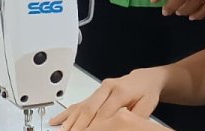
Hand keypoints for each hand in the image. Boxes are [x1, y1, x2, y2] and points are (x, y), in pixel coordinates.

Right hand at [49, 68, 165, 130]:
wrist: (144, 79)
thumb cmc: (147, 93)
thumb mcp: (147, 106)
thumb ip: (135, 117)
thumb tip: (123, 126)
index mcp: (121, 91)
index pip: (104, 113)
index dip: (94, 127)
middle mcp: (107, 88)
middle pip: (89, 109)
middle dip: (78, 126)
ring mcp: (99, 89)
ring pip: (81, 106)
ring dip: (70, 121)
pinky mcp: (95, 92)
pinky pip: (79, 103)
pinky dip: (67, 113)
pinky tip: (57, 121)